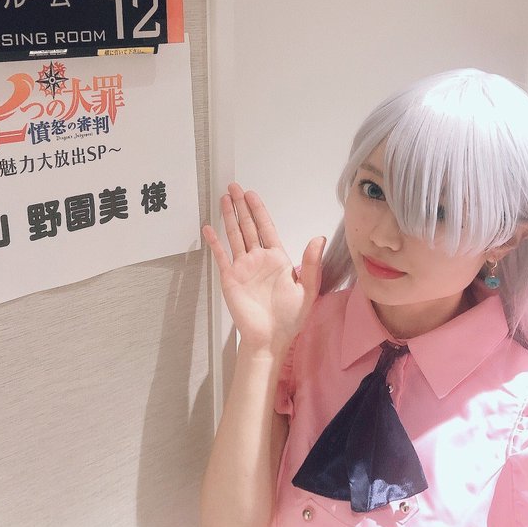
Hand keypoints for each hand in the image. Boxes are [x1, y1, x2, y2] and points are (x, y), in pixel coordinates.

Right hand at [203, 183, 325, 351]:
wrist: (270, 339)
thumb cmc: (290, 318)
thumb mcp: (308, 290)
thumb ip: (312, 264)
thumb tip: (318, 238)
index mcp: (277, 259)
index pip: (266, 227)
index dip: (258, 210)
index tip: (251, 195)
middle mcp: (258, 259)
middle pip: (247, 226)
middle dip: (241, 206)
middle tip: (233, 187)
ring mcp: (243, 267)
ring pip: (234, 236)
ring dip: (228, 217)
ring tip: (224, 199)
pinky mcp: (230, 278)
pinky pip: (221, 256)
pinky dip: (214, 242)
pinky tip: (209, 229)